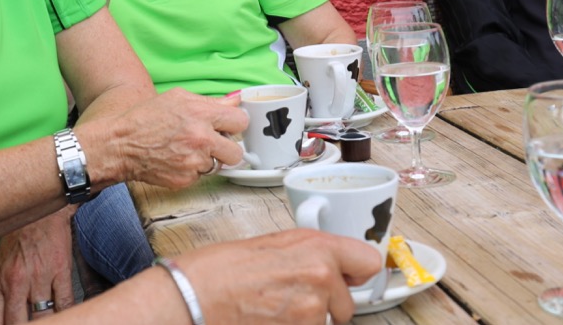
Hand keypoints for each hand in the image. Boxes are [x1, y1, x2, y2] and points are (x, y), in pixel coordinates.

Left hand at [0, 209, 74, 323]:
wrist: (41, 212)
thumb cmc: (18, 238)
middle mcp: (16, 282)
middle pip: (17, 323)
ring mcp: (39, 277)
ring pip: (42, 317)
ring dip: (45, 322)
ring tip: (48, 322)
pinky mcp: (61, 271)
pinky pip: (65, 302)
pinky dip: (66, 313)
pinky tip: (67, 315)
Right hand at [81, 89, 247, 188]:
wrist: (120, 145)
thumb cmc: (145, 119)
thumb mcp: (177, 98)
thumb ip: (209, 101)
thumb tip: (235, 100)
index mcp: (201, 114)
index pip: (240, 121)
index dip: (235, 125)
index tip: (229, 127)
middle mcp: (201, 138)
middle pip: (236, 152)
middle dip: (227, 149)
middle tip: (213, 144)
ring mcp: (194, 161)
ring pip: (218, 166)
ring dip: (207, 160)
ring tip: (187, 150)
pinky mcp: (186, 179)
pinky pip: (200, 176)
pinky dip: (191, 170)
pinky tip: (176, 160)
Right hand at [179, 229, 382, 324]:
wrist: (194, 297)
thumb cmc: (220, 270)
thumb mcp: (272, 244)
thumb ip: (308, 253)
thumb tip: (329, 266)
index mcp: (316, 246)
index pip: (368, 262)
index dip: (356, 273)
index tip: (349, 278)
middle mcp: (321, 276)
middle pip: (347, 303)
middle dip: (325, 304)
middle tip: (290, 297)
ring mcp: (312, 310)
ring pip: (325, 323)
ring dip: (306, 320)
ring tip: (273, 308)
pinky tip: (270, 319)